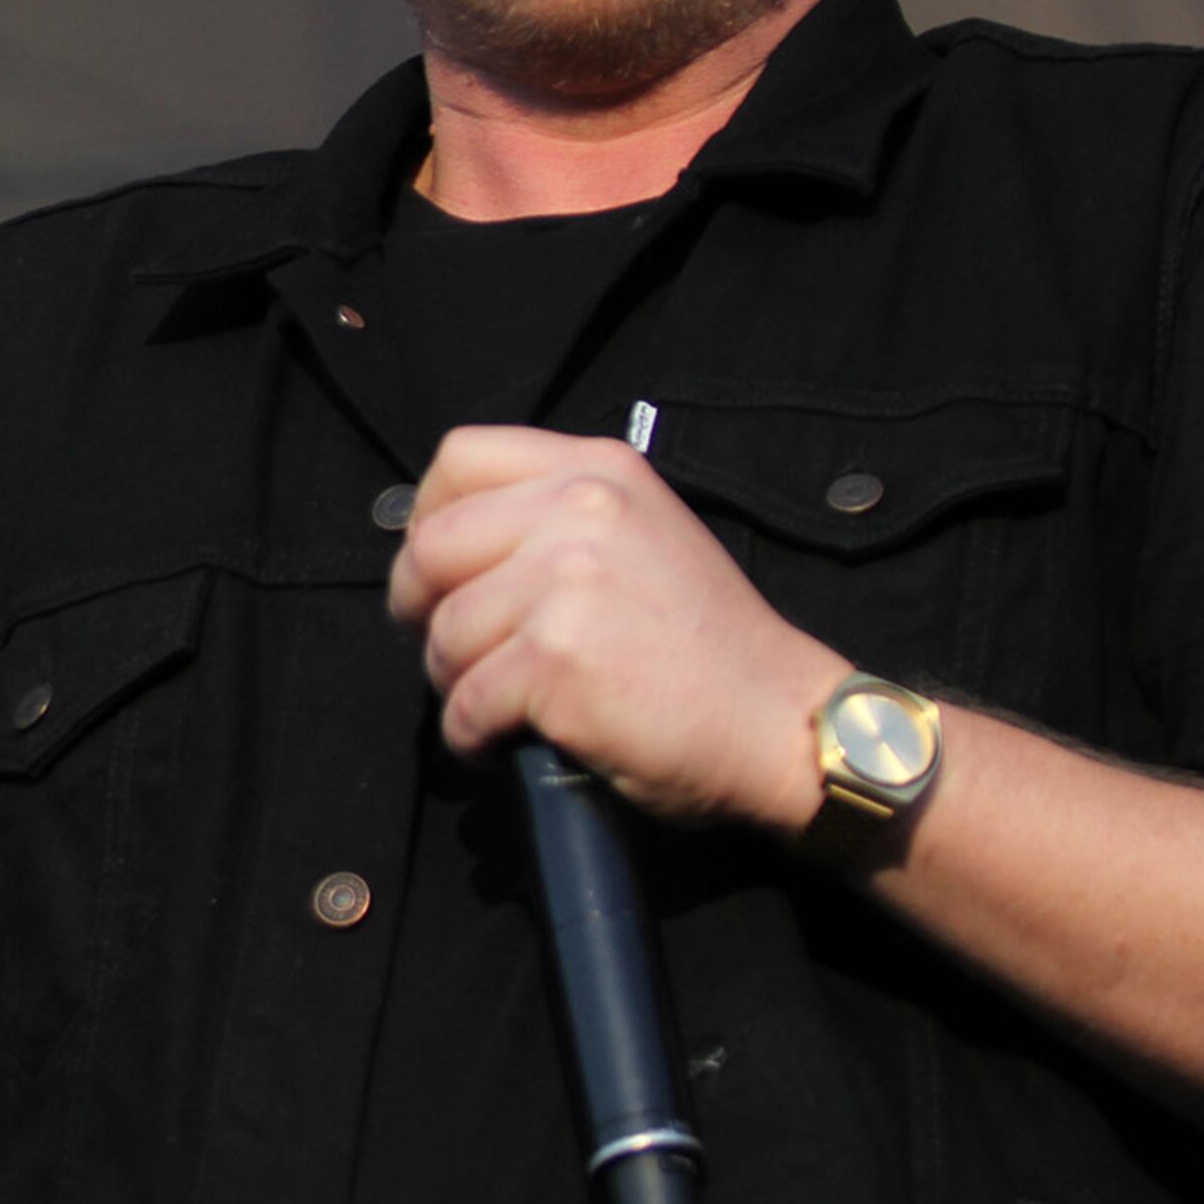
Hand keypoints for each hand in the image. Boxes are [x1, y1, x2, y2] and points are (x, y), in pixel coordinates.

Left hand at [387, 426, 841, 833]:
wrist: (782, 724)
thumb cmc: (706, 647)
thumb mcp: (640, 536)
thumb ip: (554, 519)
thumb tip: (441, 543)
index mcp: (596, 471)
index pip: (459, 459)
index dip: (426, 520)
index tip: (437, 571)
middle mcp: (579, 510)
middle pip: (431, 548)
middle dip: (421, 609)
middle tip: (452, 652)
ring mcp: (566, 583)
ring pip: (444, 634)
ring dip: (456, 683)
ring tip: (504, 703)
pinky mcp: (557, 660)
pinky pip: (465, 704)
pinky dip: (471, 736)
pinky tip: (505, 743)